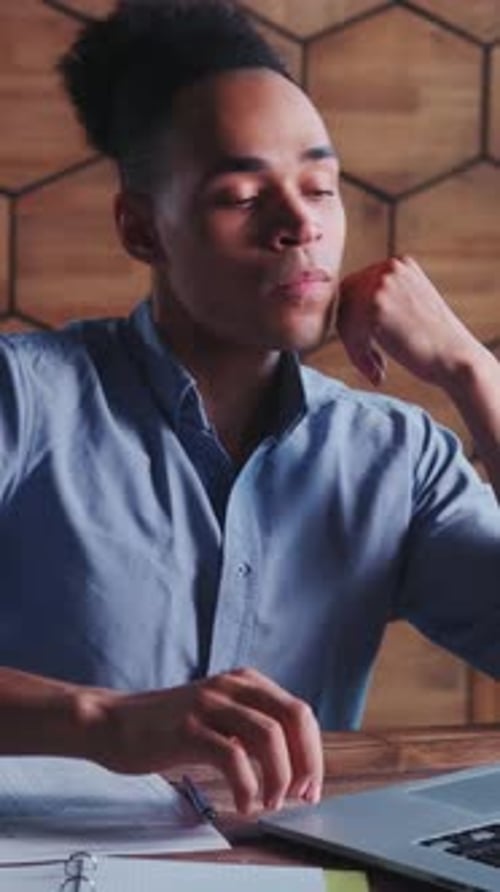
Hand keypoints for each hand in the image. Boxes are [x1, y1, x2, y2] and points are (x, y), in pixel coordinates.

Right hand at [84, 667, 322, 814]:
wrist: (113, 723)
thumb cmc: (166, 726)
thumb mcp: (217, 715)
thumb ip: (250, 726)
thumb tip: (292, 764)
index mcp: (244, 682)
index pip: (299, 712)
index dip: (313, 752)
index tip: (310, 785)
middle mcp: (232, 686)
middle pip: (293, 718)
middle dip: (305, 762)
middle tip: (299, 796)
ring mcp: (209, 705)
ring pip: (268, 736)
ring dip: (279, 776)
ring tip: (271, 802)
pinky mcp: (188, 728)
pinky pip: (232, 756)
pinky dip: (247, 786)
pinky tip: (244, 803)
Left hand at [337, 256, 481, 390]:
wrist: (456, 358)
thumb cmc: (434, 341)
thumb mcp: (409, 306)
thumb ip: (381, 299)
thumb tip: (340, 307)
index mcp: (399, 263)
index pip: (355, 287)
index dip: (354, 320)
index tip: (365, 346)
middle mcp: (389, 267)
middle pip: (345, 299)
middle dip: (350, 332)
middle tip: (368, 361)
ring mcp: (381, 284)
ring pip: (344, 317)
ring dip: (354, 346)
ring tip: (375, 368)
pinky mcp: (375, 306)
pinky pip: (349, 334)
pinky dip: (358, 357)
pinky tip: (377, 372)